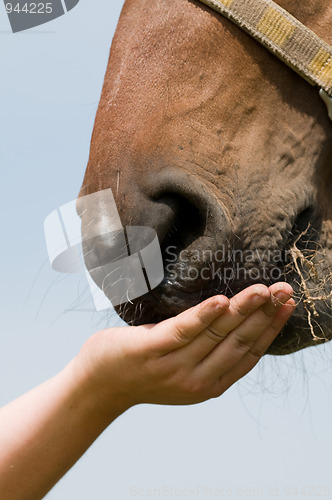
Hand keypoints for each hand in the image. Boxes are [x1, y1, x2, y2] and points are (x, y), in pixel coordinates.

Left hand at [75, 283, 294, 415]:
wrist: (98, 386)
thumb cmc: (144, 369)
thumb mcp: (184, 368)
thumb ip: (209, 352)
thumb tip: (235, 318)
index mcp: (209, 383)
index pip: (249, 354)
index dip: (271, 329)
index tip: (288, 306)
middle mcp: (196, 379)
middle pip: (239, 342)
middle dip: (265, 315)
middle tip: (284, 290)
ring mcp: (173, 366)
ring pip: (217, 334)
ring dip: (243, 310)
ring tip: (262, 290)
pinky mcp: (150, 350)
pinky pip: (182, 330)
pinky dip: (204, 316)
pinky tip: (221, 301)